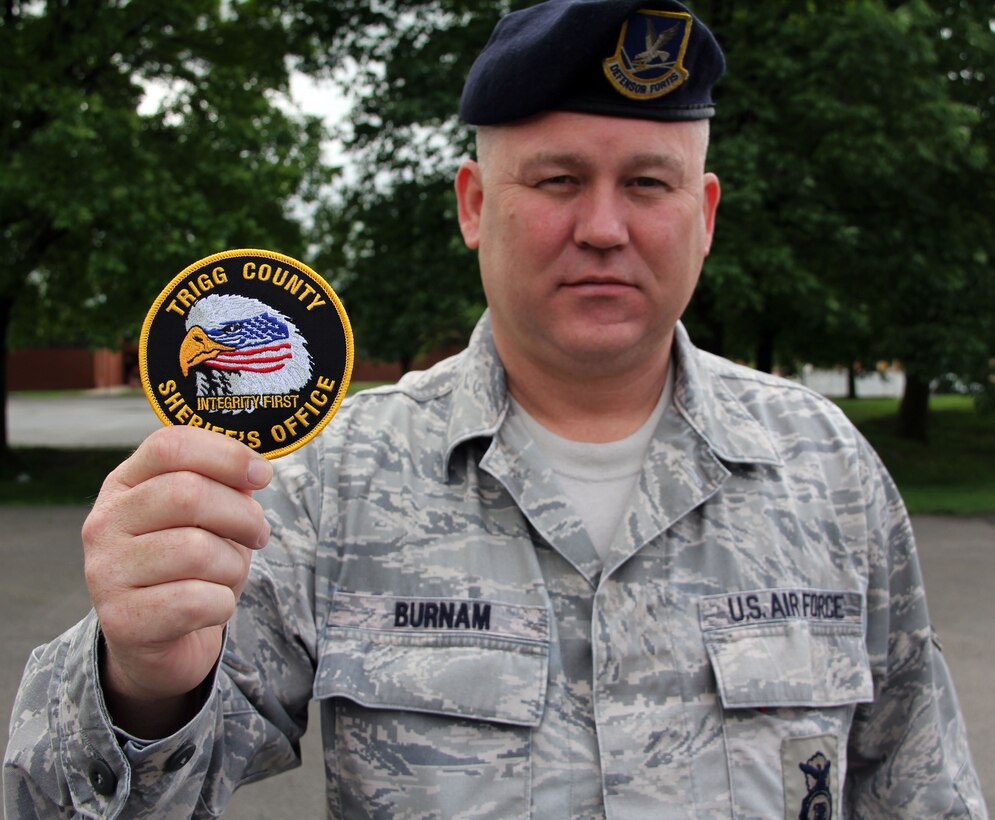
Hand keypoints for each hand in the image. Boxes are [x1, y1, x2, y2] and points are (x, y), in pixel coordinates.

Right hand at [82, 425, 272, 734]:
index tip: (262, 475)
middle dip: (243, 515)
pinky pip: (197, 601)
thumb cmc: (190, 568)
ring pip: (197, 550)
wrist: (159, 642)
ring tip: (229, 575)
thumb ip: (224, 487)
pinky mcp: (122, 620)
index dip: (226, 454)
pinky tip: (212, 607)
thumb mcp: (205, 518)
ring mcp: (106, 572)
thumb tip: (254, 472)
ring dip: (234, 565)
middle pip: (188, 493)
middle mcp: (105, 523)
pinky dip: (222, 604)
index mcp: (125, 484)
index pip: (170, 445)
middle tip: (258, 534)